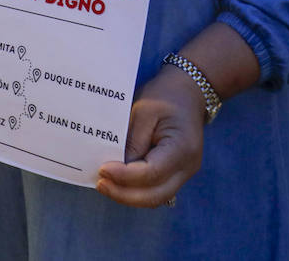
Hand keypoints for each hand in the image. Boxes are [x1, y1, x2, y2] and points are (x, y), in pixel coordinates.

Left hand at [95, 66, 205, 207]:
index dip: (125, 176)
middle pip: (155, 195)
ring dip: (129, 196)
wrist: (187, 92)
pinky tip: (118, 182)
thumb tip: (115, 170)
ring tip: (105, 184)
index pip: (152, 173)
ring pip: (155, 198)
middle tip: (100, 183)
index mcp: (182, 147)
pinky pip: (156, 190)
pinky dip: (136, 191)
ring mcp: (184, 173)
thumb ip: (132, 142)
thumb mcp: (143, 111)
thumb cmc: (164, 96)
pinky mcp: (177, 174)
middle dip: (124, 194)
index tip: (102, 169)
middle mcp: (188, 166)